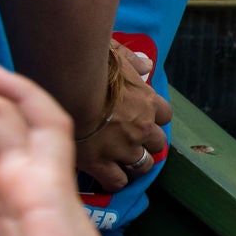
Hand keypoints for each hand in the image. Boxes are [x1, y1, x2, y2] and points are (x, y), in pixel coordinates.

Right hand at [75, 44, 170, 193]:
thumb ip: (134, 62)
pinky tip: (106, 179)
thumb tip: (147, 64)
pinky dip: (115, 181)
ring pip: (142, 165)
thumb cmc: (92, 65)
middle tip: (132, 142)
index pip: (165, 115)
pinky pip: (116, 181)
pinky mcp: (100, 163)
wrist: (70, 85)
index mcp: (148, 102)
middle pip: (157, 144)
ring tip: (122, 163)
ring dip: (135, 164)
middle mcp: (142, 128)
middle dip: (148, 143)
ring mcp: (123, 148)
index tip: (144, 116)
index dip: (155, 117)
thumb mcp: (118, 54)